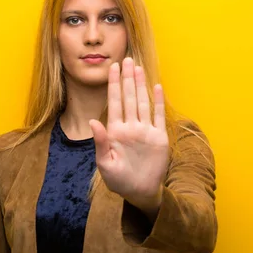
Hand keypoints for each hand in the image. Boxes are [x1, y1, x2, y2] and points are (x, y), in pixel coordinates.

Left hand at [89, 57, 169, 211]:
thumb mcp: (105, 164)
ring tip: (138, 67)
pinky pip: (158, 116)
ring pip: (142, 103)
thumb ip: (100, 142)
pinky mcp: (159, 137)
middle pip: (129, 97)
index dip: (113, 85)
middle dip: (127, 79)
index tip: (112, 68)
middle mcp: (130, 127)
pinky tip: (156, 87)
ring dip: (140, 85)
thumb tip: (94, 121)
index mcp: (115, 131)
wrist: (140, 192)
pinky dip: (157, 101)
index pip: (114, 102)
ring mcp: (145, 131)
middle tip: (126, 59)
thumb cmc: (119, 181)